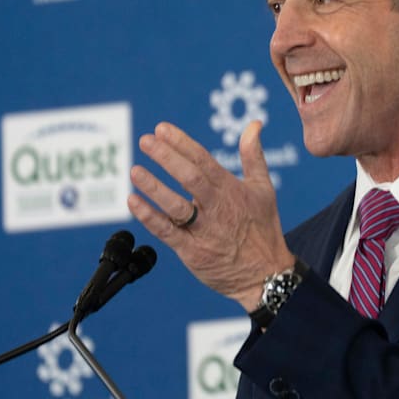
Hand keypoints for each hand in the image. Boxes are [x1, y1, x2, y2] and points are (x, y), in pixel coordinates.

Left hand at [127, 120, 295, 310]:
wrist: (265, 275)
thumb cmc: (263, 228)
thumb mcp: (264, 188)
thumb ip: (253, 154)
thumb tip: (254, 124)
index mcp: (232, 189)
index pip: (204, 160)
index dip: (182, 143)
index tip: (162, 128)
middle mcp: (217, 208)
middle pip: (190, 177)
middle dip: (167, 157)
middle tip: (146, 140)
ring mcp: (204, 230)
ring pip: (176, 205)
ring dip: (154, 187)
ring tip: (135, 170)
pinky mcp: (192, 251)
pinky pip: (167, 232)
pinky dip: (149, 217)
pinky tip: (133, 201)